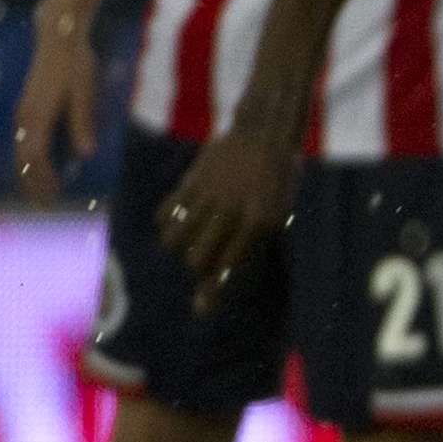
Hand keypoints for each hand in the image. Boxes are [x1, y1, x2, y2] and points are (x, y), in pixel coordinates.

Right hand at [9, 10, 97, 203]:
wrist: (58, 39)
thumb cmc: (76, 64)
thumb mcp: (84, 93)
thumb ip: (83, 123)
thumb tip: (86, 154)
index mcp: (38, 117)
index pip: (36, 158)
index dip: (43, 180)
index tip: (54, 197)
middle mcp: (24, 118)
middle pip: (23, 160)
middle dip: (32, 184)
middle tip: (45, 207)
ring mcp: (22, 113)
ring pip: (19, 152)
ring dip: (29, 174)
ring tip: (41, 193)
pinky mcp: (26, 109)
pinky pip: (22, 141)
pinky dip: (28, 159)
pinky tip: (40, 167)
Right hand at [158, 126, 300, 311]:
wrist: (265, 134)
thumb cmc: (276, 182)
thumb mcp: (277, 213)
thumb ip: (253, 246)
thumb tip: (224, 280)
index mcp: (262, 221)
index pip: (231, 266)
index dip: (214, 290)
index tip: (202, 307)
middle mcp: (234, 210)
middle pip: (197, 259)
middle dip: (196, 269)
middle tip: (202, 261)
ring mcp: (211, 194)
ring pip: (175, 238)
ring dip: (177, 248)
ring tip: (186, 242)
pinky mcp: (192, 180)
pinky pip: (166, 212)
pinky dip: (166, 224)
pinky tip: (177, 221)